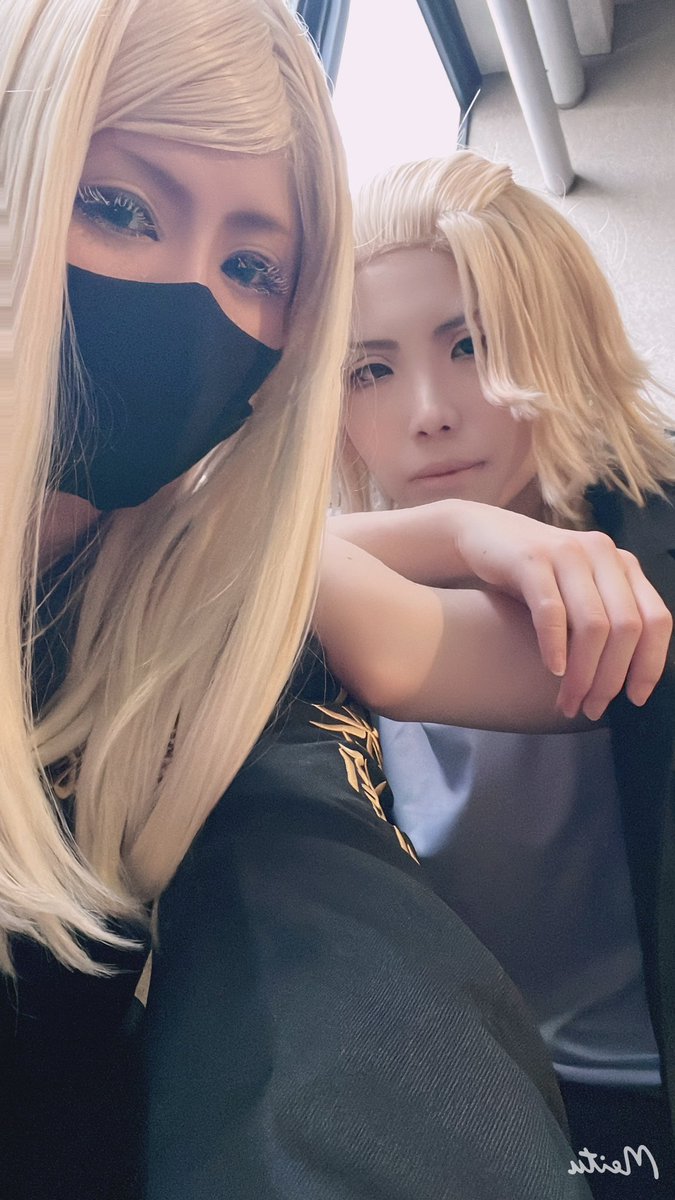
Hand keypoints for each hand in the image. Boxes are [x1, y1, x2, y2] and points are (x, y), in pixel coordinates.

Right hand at [450, 503, 671, 719]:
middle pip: (626, 628)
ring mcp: (568, 553)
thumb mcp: (579, 591)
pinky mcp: (532, 559)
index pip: (656, 619)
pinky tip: (553, 670)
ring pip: (593, 625)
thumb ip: (605, 618)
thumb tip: (623, 681)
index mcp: (623, 564)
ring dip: (584, 673)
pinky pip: (552, 611)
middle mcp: (603, 554)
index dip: (650, 664)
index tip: (634, 699)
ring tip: (569, 701)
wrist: (484, 536)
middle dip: (610, 678)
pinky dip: (555, 647)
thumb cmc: (534, 576)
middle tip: (591, 708)